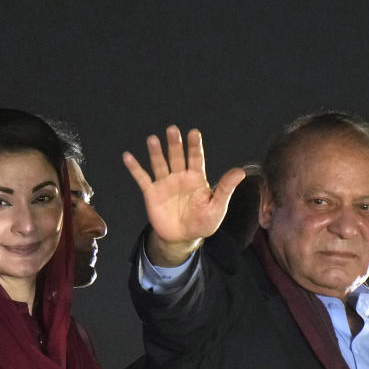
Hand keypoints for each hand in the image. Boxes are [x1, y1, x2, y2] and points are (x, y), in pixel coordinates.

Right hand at [124, 125, 244, 265]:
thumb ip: (225, 188)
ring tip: (153, 139)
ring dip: (156, 152)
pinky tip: (128, 157)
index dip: (194, 146)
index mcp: (197, 179)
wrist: (182, 238)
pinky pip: (142, 178)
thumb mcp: (217, 207)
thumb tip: (240, 171)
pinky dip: (135, 168)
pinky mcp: (152, 193)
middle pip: (177, 157)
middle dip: (175, 144)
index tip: (194, 132)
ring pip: (160, 164)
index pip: (196, 158)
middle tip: (173, 130)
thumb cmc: (202, 222)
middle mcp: (180, 177)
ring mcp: (165, 184)